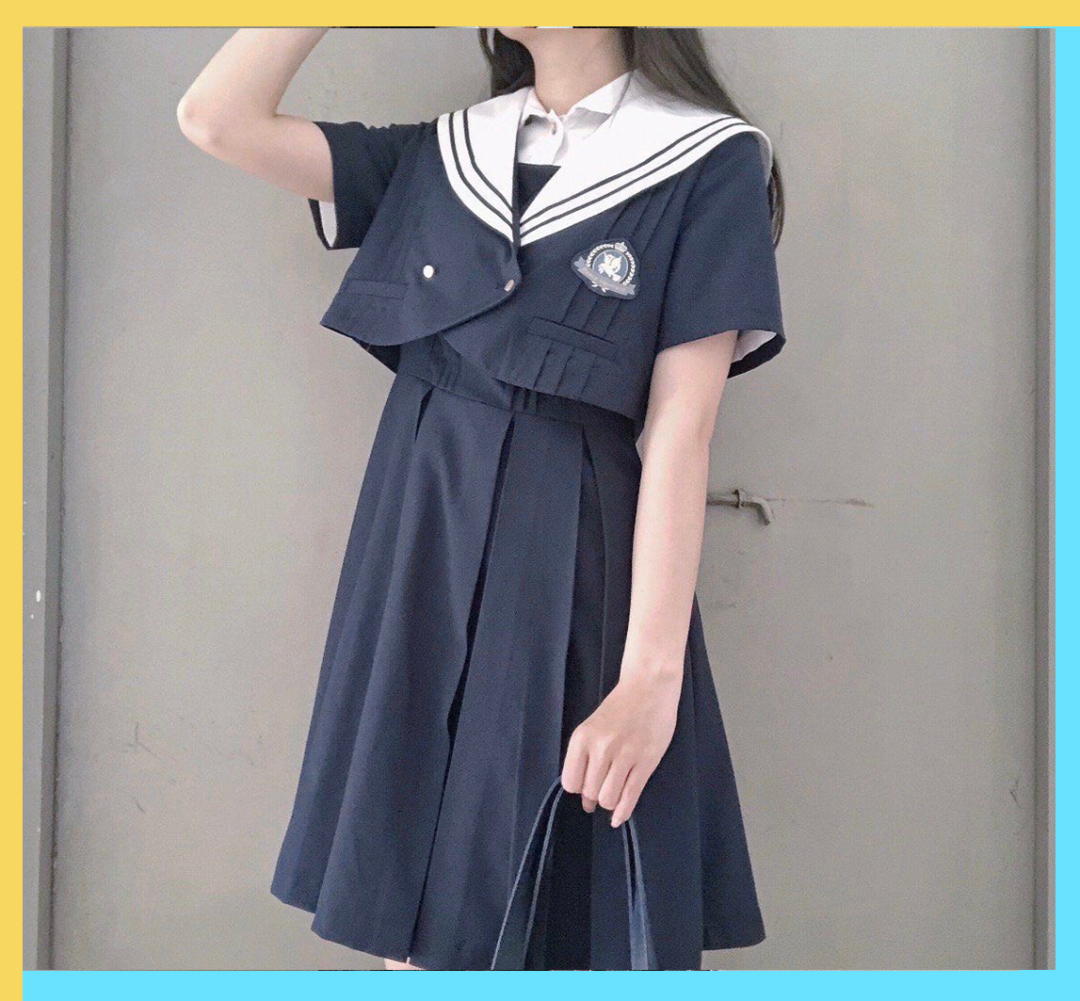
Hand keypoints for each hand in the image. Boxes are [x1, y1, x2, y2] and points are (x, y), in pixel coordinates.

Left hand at [560, 667, 680, 827]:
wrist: (649, 687)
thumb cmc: (620, 706)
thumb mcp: (592, 725)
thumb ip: (585, 754)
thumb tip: (583, 790)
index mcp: (583, 737)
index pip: (570, 782)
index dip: (578, 789)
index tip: (584, 788)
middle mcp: (601, 748)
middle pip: (589, 792)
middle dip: (594, 797)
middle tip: (600, 792)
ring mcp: (624, 756)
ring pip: (608, 798)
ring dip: (609, 802)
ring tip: (612, 795)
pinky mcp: (645, 762)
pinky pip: (630, 796)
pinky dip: (623, 812)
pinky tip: (619, 817)